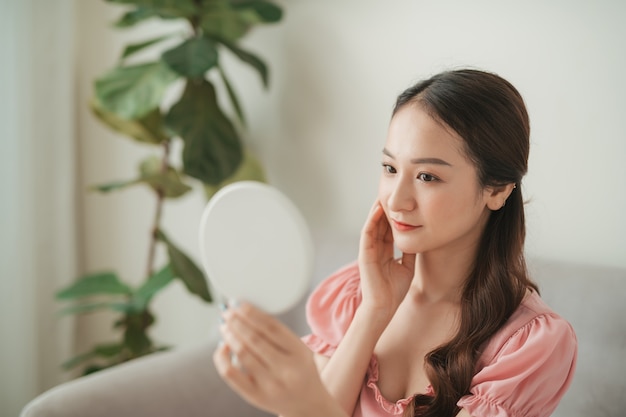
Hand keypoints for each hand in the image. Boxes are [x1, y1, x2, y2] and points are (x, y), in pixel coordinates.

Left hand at [214, 302, 343, 416]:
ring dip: (229, 335)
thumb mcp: (299, 350)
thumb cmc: (300, 370)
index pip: (272, 327)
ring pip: (242, 354)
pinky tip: (223, 346)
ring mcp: (270, 385)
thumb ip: (278, 334)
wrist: (308, 404)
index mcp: (299, 353)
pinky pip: (231, 373)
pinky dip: (222, 357)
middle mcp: (286, 370)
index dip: (252, 313)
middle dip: (236, 322)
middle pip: (254, 339)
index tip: (239, 303)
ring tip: (224, 325)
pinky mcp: (255, 396)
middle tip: (227, 311)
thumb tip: (244, 313)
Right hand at [358, 201, 414, 321]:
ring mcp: (368, 250)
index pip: (388, 229)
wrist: (384, 306)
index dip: (394, 216)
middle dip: (386, 209)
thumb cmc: (394, 291)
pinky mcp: (364, 253)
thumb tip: (417, 238)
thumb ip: (409, 252)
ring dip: (377, 210)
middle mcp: (375, 248)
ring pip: (373, 225)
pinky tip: (378, 209)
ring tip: (384, 195)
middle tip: (392, 192)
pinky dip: (372, 220)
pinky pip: (367, 233)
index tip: (402, 203)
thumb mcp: (407, 266)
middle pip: (380, 224)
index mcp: (384, 252)